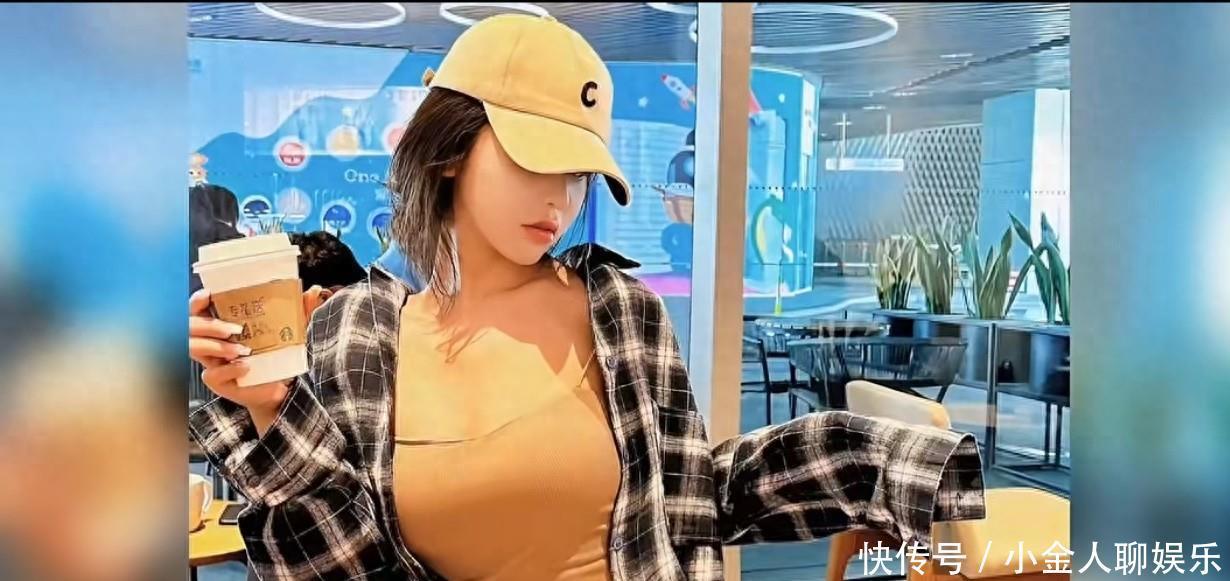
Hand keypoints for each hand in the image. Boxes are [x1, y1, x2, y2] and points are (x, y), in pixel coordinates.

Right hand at [188, 286, 327, 416]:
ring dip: (215, 345)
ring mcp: (212, 362)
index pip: (197, 309)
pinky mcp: (217, 381)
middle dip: (207, 324)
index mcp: (223, 326)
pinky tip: (246, 366)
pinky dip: (229, 368)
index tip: (208, 294)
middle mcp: (212, 342)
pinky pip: (213, 373)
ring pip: (194, 348)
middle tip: (233, 327)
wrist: (281, 389)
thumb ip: (301, 311)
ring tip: (242, 348)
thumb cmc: (278, 356)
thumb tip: (314, 290)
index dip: (197, 301)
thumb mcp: (291, 332)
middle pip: (189, 327)